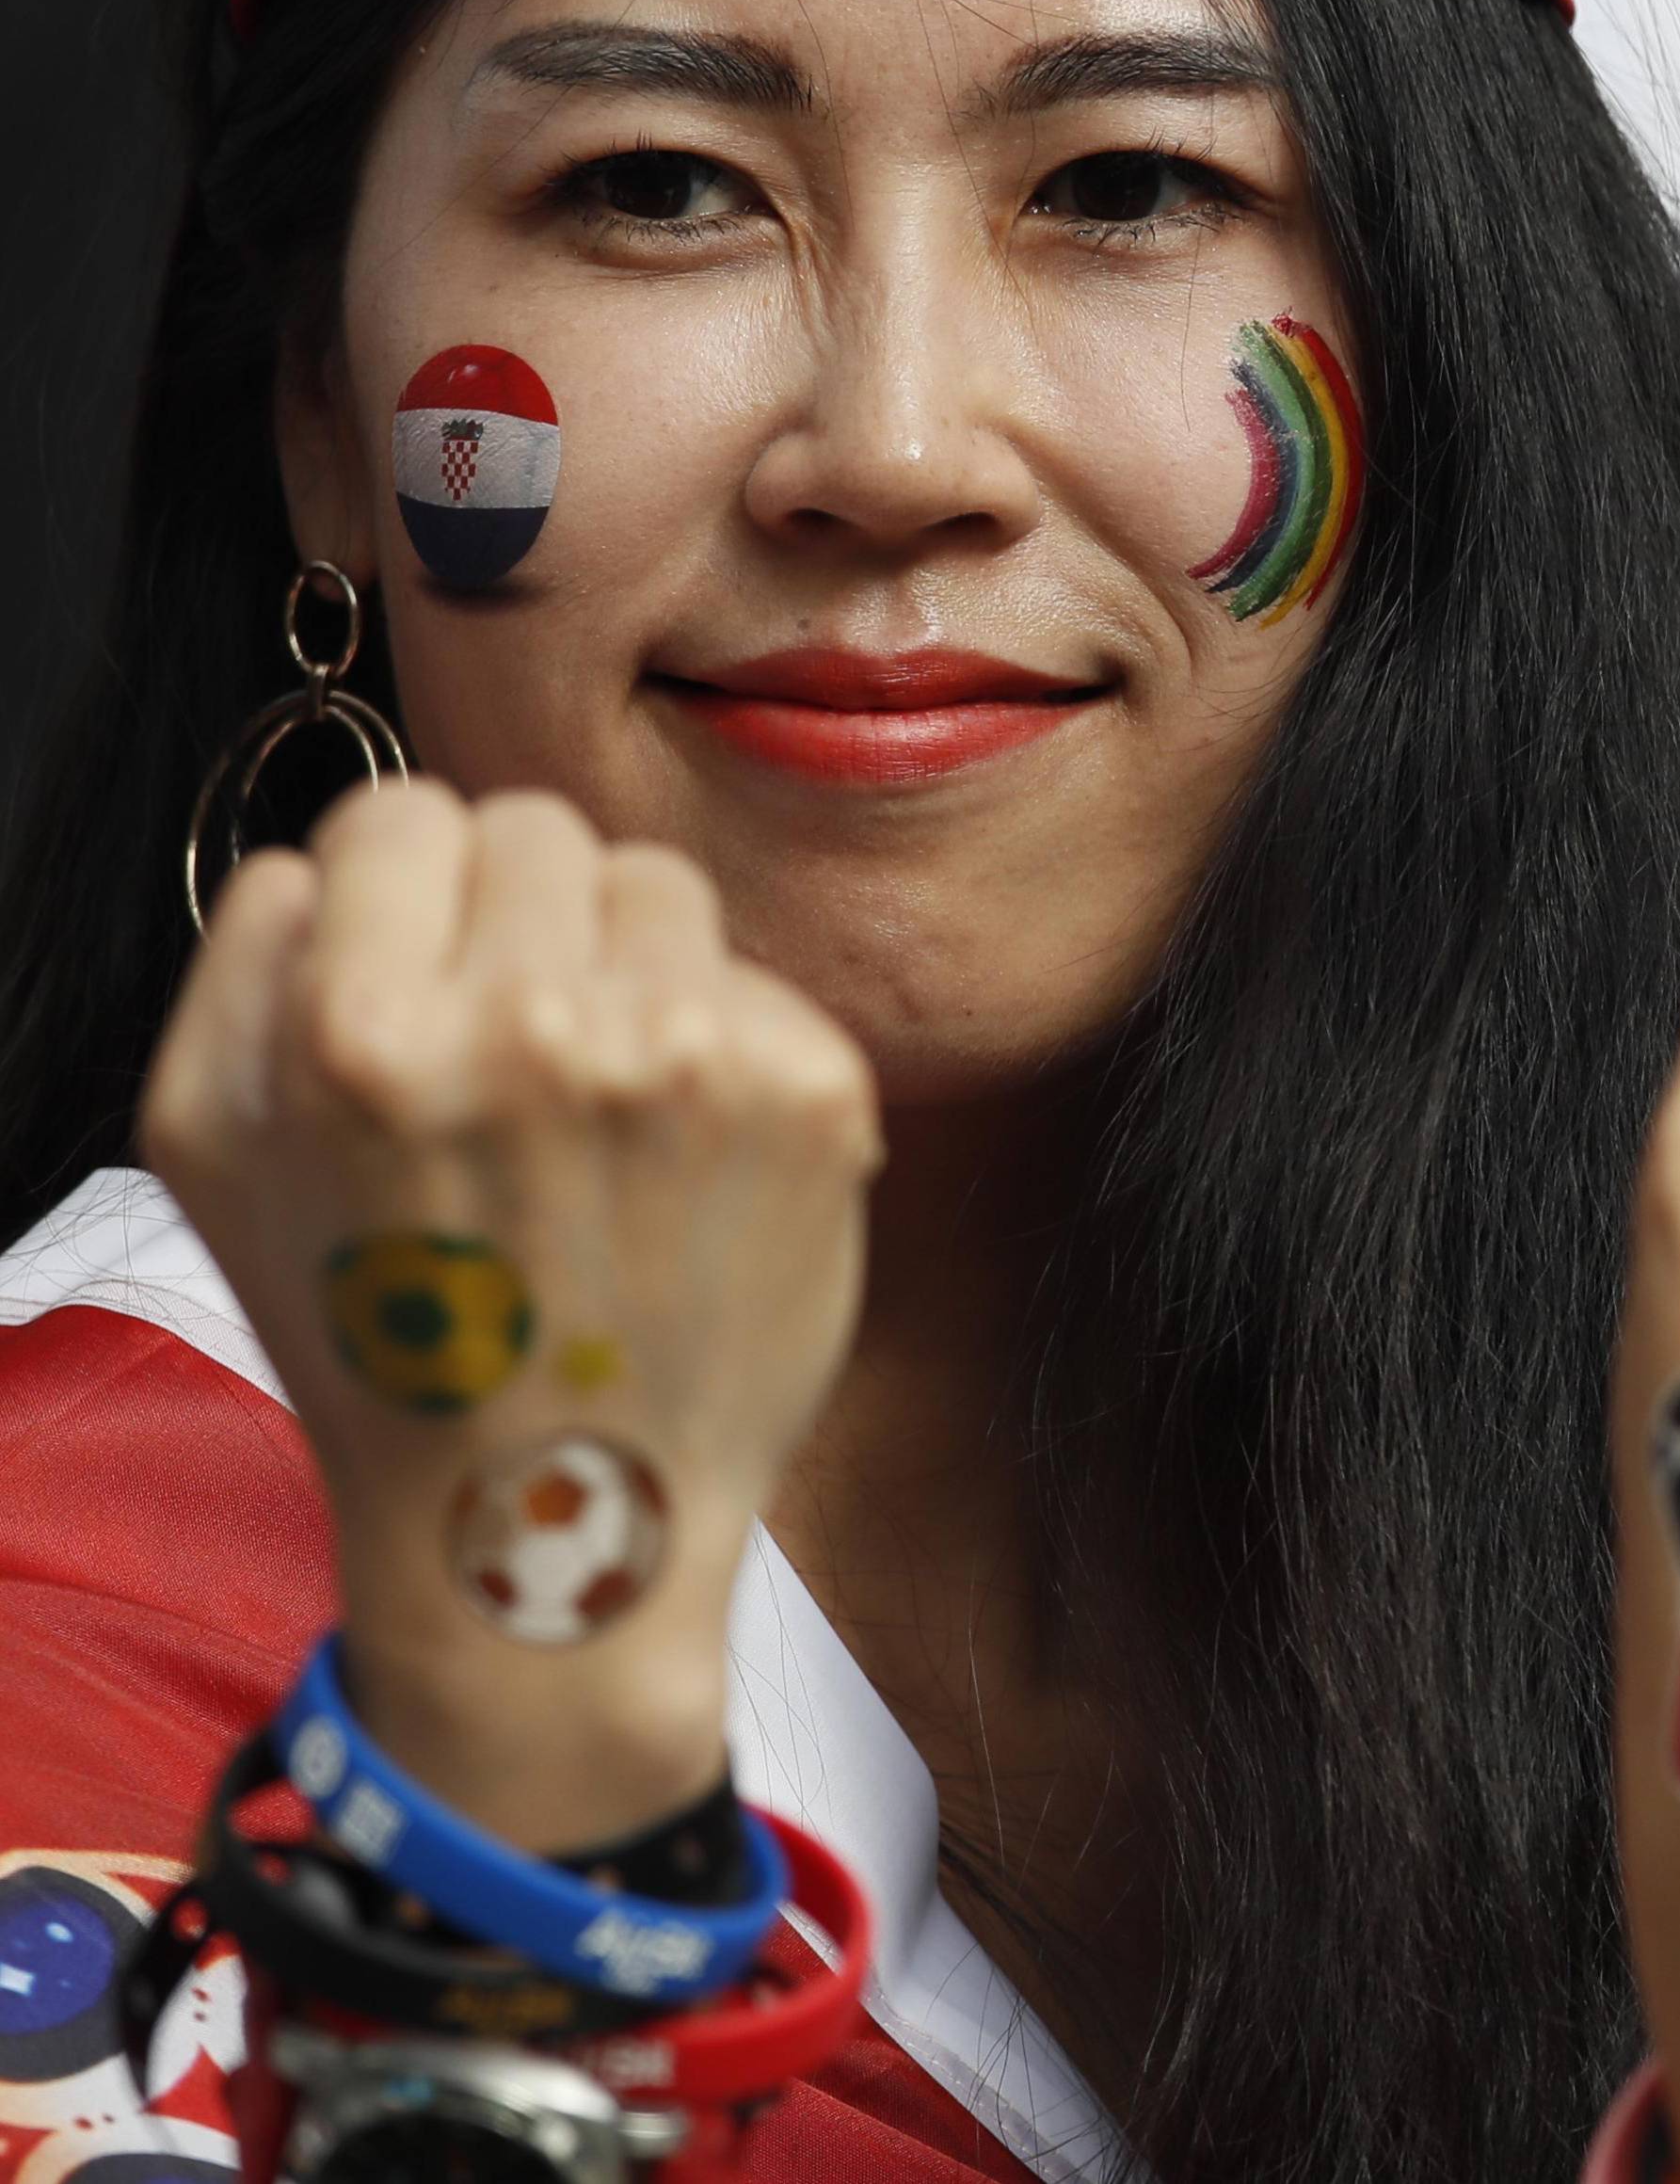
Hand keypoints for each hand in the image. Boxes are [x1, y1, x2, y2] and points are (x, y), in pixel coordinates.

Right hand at [138, 777, 884, 1847]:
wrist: (556, 1525)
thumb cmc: (376, 1335)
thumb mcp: (209, 1150)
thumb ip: (247, 959)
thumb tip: (338, 860)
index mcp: (366, 1030)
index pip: (401, 814)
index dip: (401, 891)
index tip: (418, 975)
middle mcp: (537, 1023)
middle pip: (537, 828)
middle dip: (514, 922)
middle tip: (510, 1064)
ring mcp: (691, 1056)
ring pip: (655, 883)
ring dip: (623, 968)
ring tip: (597, 1116)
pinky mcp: (810, 1093)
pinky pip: (752, 976)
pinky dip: (720, 1051)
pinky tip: (682, 1164)